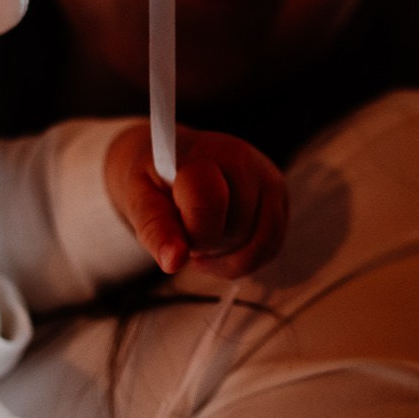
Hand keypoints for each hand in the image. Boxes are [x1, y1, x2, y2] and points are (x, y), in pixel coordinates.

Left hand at [105, 123, 288, 277]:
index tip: (175, 235)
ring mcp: (267, 179)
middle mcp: (244, 161)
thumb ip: (154, 229)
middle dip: (208, 243)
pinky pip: (272, 246)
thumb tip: (173, 262)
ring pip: (262, 243)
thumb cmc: (153, 179)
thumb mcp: (138, 199)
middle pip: (237, 230)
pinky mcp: (280, 197)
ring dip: (229, 257)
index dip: (192, 235)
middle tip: (185, 228)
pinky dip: (246, 258)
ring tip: (203, 239)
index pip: (208, 206)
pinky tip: (221, 247)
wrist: (171, 157)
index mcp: (203, 155)